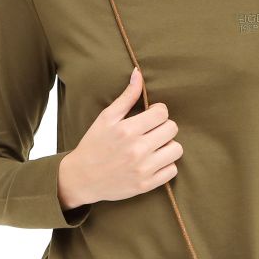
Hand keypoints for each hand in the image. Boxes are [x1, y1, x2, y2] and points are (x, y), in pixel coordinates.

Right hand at [58, 67, 182, 204]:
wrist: (81, 178)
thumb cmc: (94, 144)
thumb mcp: (106, 118)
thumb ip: (126, 97)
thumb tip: (138, 73)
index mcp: (127, 130)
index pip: (162, 112)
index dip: (157, 112)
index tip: (149, 116)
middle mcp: (137, 149)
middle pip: (172, 129)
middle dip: (163, 127)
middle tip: (151, 132)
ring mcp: (143, 169)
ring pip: (177, 149)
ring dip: (168, 146)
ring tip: (154, 147)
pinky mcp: (146, 185)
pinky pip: (172, 170)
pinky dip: (166, 165)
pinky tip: (153, 162)